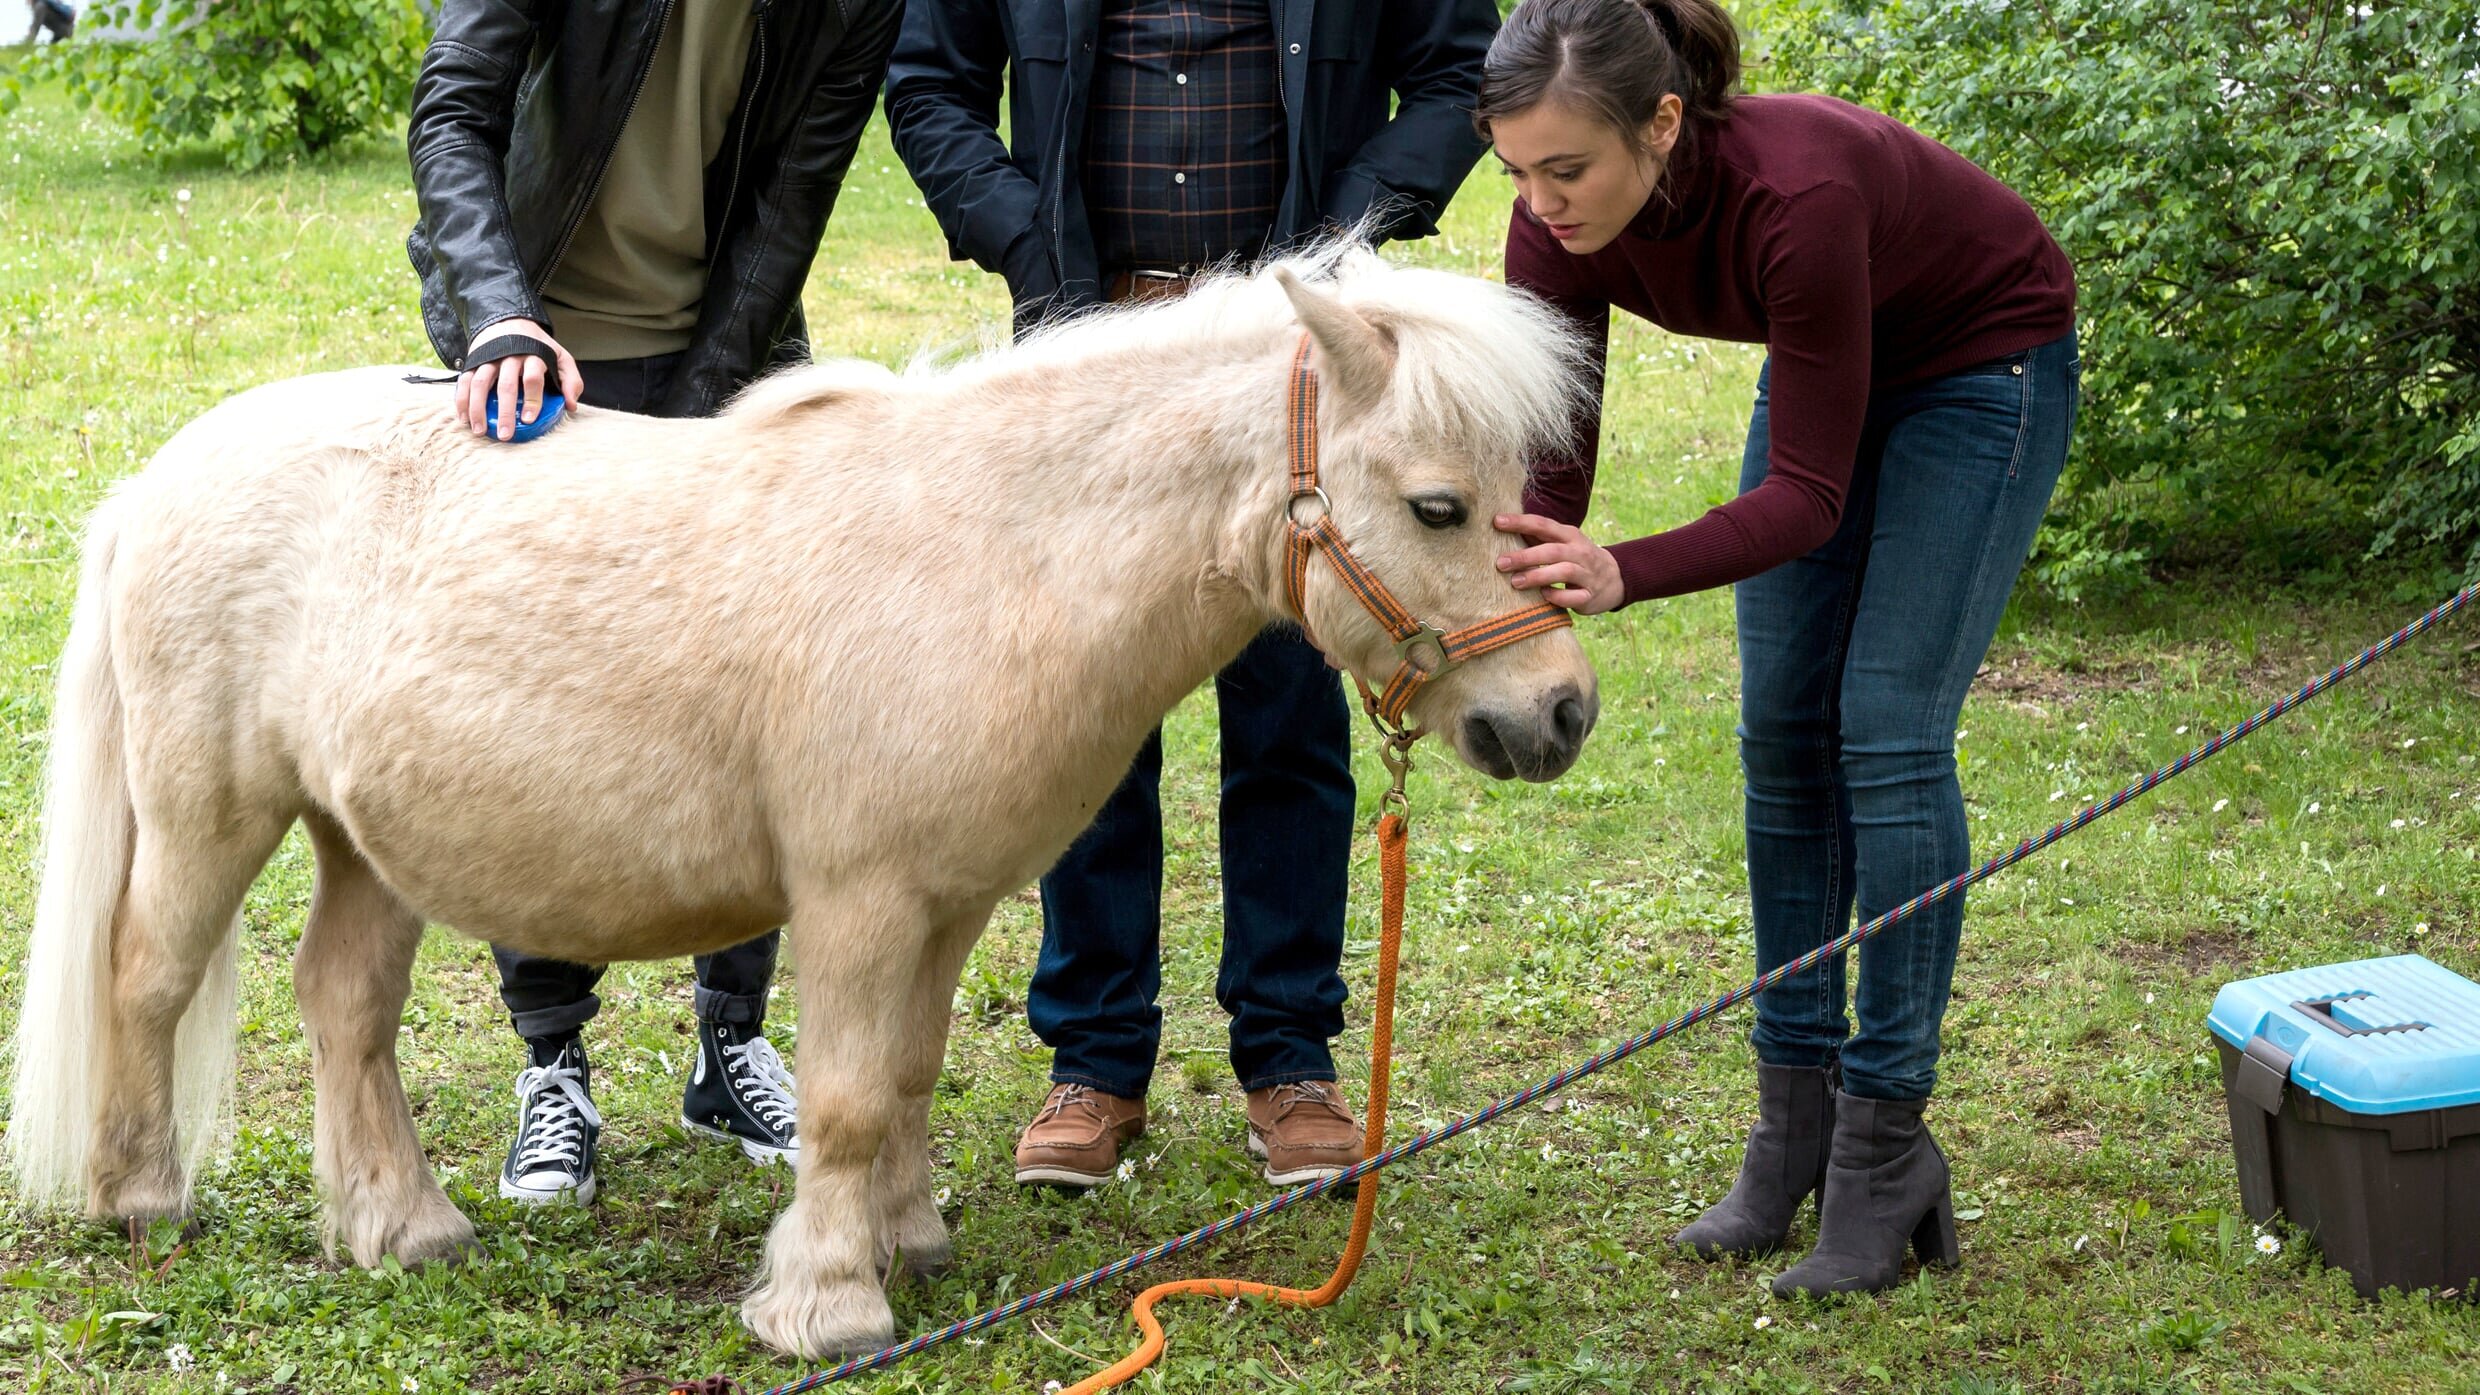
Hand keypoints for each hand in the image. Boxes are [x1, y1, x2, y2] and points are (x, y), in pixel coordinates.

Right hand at [456, 318, 584, 440]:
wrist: (509, 320)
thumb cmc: (537, 346)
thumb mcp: (560, 356)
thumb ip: (571, 379)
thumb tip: (571, 405)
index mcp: (533, 354)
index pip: (533, 378)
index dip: (532, 399)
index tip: (528, 419)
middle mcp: (510, 355)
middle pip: (506, 385)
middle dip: (504, 411)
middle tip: (505, 434)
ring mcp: (489, 357)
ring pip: (480, 383)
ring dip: (477, 408)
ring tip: (479, 430)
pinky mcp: (474, 360)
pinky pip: (465, 380)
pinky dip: (462, 399)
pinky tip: (464, 418)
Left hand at [1494, 513, 1623, 614]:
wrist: (1616, 578)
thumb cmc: (1577, 558)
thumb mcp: (1563, 543)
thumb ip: (1537, 537)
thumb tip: (1503, 526)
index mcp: (1570, 536)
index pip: (1543, 525)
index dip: (1520, 522)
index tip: (1497, 521)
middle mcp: (1580, 552)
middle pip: (1552, 551)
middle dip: (1525, 556)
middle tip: (1501, 563)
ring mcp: (1587, 574)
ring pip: (1563, 572)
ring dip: (1538, 576)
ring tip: (1515, 581)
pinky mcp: (1589, 596)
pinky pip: (1573, 597)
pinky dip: (1557, 597)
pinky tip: (1543, 596)